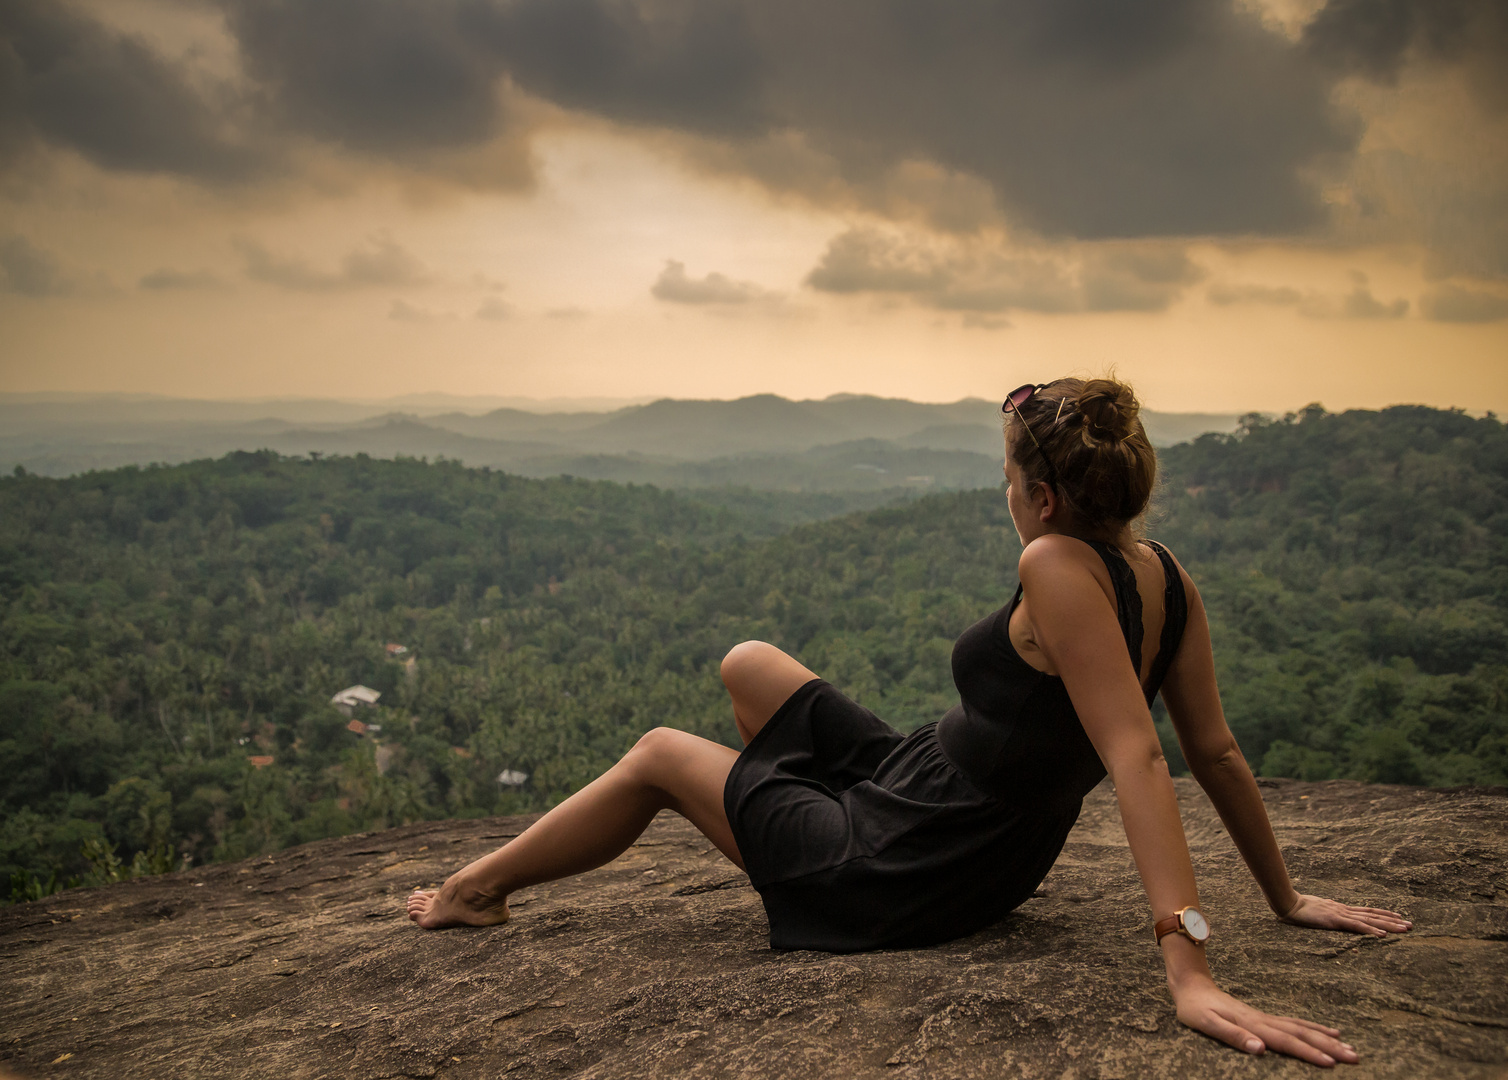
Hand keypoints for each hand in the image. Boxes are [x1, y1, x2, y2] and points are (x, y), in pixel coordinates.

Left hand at [1173, 977, 1357, 1066]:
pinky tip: (1328, 1031)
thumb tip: (1260, 1049)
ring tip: (1350, 1048)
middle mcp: (1264, 1020)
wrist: (1191, 985)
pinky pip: (1295, 1022)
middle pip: (1301, 1035)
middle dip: (1328, 1047)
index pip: (1286, 1041)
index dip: (1309, 1053)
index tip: (1332, 1063)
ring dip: (1326, 1039)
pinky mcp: (1263, 1017)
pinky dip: (1314, 1027)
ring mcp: (1266, 1017)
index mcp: (1253, 1025)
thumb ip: (1233, 1036)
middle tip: (1355, 1058)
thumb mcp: (1207, 1024)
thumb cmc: (1195, 1009)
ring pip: (1302, 1029)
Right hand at [1279, 893, 1411, 936]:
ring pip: (1370, 920)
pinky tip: (1383, 935)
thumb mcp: (1317, 911)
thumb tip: (1332, 918)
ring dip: (1389, 925)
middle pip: (1373, 915)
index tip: (1399, 916)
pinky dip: (1371, 930)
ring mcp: (1341, 914)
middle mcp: (1345, 910)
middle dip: (1393, 920)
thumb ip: (1327, 914)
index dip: (1383, 913)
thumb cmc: (1299, 908)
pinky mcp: (1336, 921)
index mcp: (1341, 909)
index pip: (1367, 911)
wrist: (1288, 904)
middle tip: (1411, 925)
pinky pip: (1357, 927)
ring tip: (1405, 929)